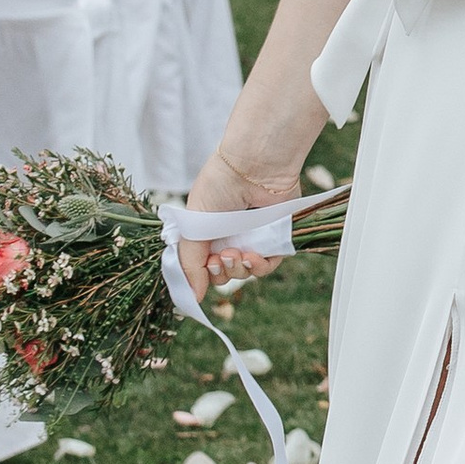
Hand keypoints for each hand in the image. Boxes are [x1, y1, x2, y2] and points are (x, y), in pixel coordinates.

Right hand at [180, 139, 305, 297]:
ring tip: (235, 253)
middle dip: (221, 273)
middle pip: (223, 275)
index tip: (204, 268)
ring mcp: (252, 238)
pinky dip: (259, 267)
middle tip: (220, 258)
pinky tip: (252, 256)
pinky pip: (267, 266)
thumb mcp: (193, 225)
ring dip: (238, 270)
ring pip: (245, 274)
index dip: (201, 274)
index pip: (202, 267)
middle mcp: (229, 237)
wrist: (253, 167)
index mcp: (206, 233)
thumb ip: (190, 262)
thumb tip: (193, 296)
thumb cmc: (219, 186)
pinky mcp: (274, 238)